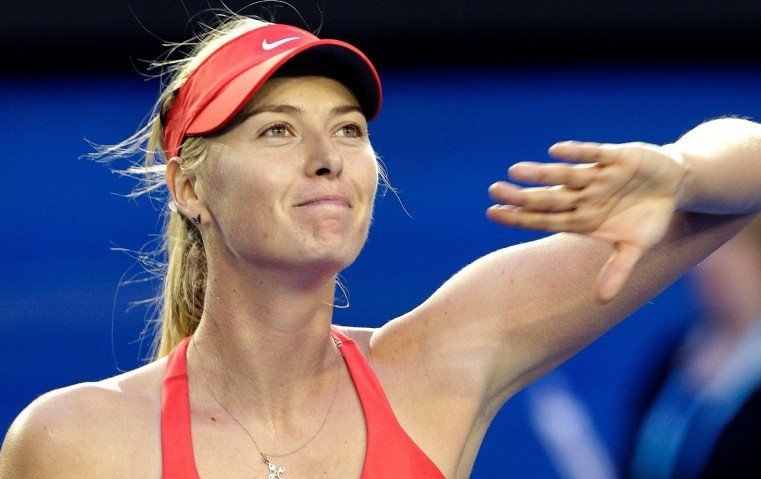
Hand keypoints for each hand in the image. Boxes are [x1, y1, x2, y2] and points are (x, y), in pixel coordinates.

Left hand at [487, 141, 687, 302]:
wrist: (674, 186)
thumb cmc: (647, 219)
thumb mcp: (635, 247)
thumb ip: (617, 270)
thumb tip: (602, 302)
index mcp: (582, 219)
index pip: (544, 220)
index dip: (520, 218)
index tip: (493, 213)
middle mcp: (584, 197)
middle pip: (548, 198)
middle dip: (522, 196)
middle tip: (494, 190)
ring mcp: (598, 177)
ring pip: (566, 176)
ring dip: (542, 173)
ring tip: (516, 171)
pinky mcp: (617, 157)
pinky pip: (594, 154)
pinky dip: (577, 153)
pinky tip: (556, 151)